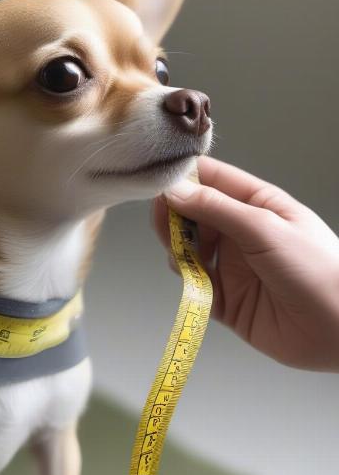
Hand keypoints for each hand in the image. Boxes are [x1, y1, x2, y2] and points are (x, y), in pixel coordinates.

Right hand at [152, 157, 338, 370]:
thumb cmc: (317, 270)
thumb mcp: (264, 228)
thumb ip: (216, 209)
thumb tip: (174, 191)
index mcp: (255, 205)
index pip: (211, 180)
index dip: (184, 177)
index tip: (158, 178)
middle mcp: (239, 232)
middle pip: (192, 214)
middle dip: (173, 213)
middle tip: (160, 214)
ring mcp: (230, 265)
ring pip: (187, 247)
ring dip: (175, 244)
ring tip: (175, 246)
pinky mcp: (223, 298)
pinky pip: (192, 282)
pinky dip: (184, 276)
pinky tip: (187, 272)